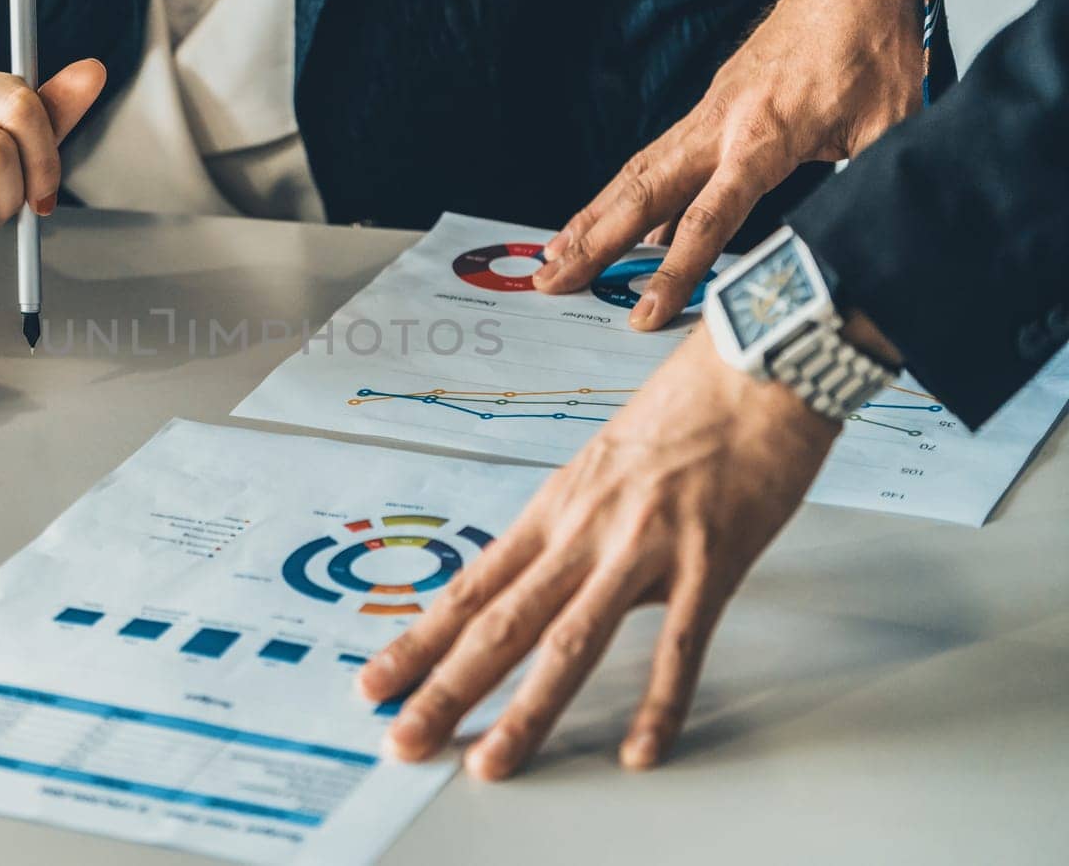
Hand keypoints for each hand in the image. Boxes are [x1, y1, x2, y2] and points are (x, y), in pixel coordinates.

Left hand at [357, 327, 839, 776]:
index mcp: (553, 510)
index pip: (471, 589)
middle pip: (501, 623)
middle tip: (402, 741)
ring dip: (527, 709)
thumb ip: (568, 530)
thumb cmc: (683, 411)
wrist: (755, 365)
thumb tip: (532, 581)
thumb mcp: (601, 468)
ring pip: (571, 641)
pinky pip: (679, 644)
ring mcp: (644, 547)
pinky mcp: (711, 560)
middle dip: (445, 688)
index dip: (418, 642)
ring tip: (489, 764)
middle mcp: (583, 531)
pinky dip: (657, 702)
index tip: (374, 685)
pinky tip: (638, 750)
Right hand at [533, 0, 921, 328]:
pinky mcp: (707, 108)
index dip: (675, 271)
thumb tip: (863, 244)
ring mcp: (707, 114)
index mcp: (764, 136)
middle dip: (592, 242)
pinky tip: (607, 228)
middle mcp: (720, 126)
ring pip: (634, 174)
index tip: (645, 312)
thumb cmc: (874, 44)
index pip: (707, 218)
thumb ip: (867, 186)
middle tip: (549, 282)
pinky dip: (621, 197)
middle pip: (641, 194)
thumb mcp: (891, 123)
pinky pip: (653, 160)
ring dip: (589, 219)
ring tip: (550, 258)